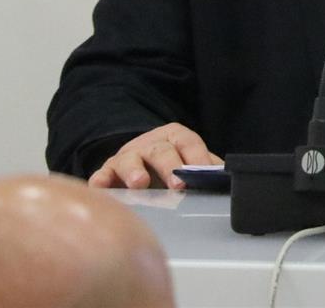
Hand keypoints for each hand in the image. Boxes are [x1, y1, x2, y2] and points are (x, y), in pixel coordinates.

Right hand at [88, 124, 219, 190]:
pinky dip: (100, 181)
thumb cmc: (170, 169)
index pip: (188, 142)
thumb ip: (207, 171)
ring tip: (139, 183)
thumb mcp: (190, 165)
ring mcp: (126, 158)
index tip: (205, 173)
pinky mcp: (107, 173)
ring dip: (134, 170)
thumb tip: (224, 181)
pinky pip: (101, 176)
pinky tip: (100, 188)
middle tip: (178, 183)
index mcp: (174, 137)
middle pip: (160, 150)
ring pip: (129, 160)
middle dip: (170, 165)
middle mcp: (149, 144)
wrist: (138, 166)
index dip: (197, 157)